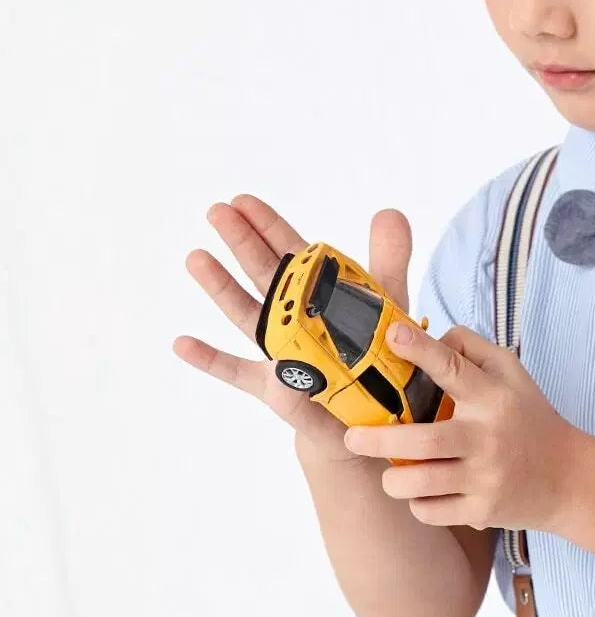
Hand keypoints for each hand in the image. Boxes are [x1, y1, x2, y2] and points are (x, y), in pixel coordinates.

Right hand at [173, 194, 412, 465]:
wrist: (374, 416)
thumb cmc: (375, 355)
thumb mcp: (387, 304)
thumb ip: (389, 259)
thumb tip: (389, 211)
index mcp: (317, 294)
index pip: (290, 254)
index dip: (267, 226)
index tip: (241, 200)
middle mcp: (292, 318)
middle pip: (263, 276)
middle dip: (242, 242)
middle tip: (216, 211)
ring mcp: (278, 352)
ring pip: (247, 315)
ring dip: (221, 288)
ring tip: (196, 258)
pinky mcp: (275, 390)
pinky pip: (239, 374)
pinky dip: (210, 360)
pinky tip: (182, 343)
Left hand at [341, 320, 582, 533]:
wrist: (568, 479)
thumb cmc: (529, 419)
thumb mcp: (511, 373)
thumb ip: (470, 349)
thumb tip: (426, 337)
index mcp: (493, 398)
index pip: (453, 369)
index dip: (421, 349)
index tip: (391, 335)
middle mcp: (488, 438)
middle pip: (423, 441)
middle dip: (377, 441)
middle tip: (352, 439)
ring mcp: (486, 479)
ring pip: (420, 484)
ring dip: (393, 480)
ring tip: (389, 473)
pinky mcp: (483, 512)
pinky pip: (431, 512)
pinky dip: (417, 504)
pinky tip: (423, 494)